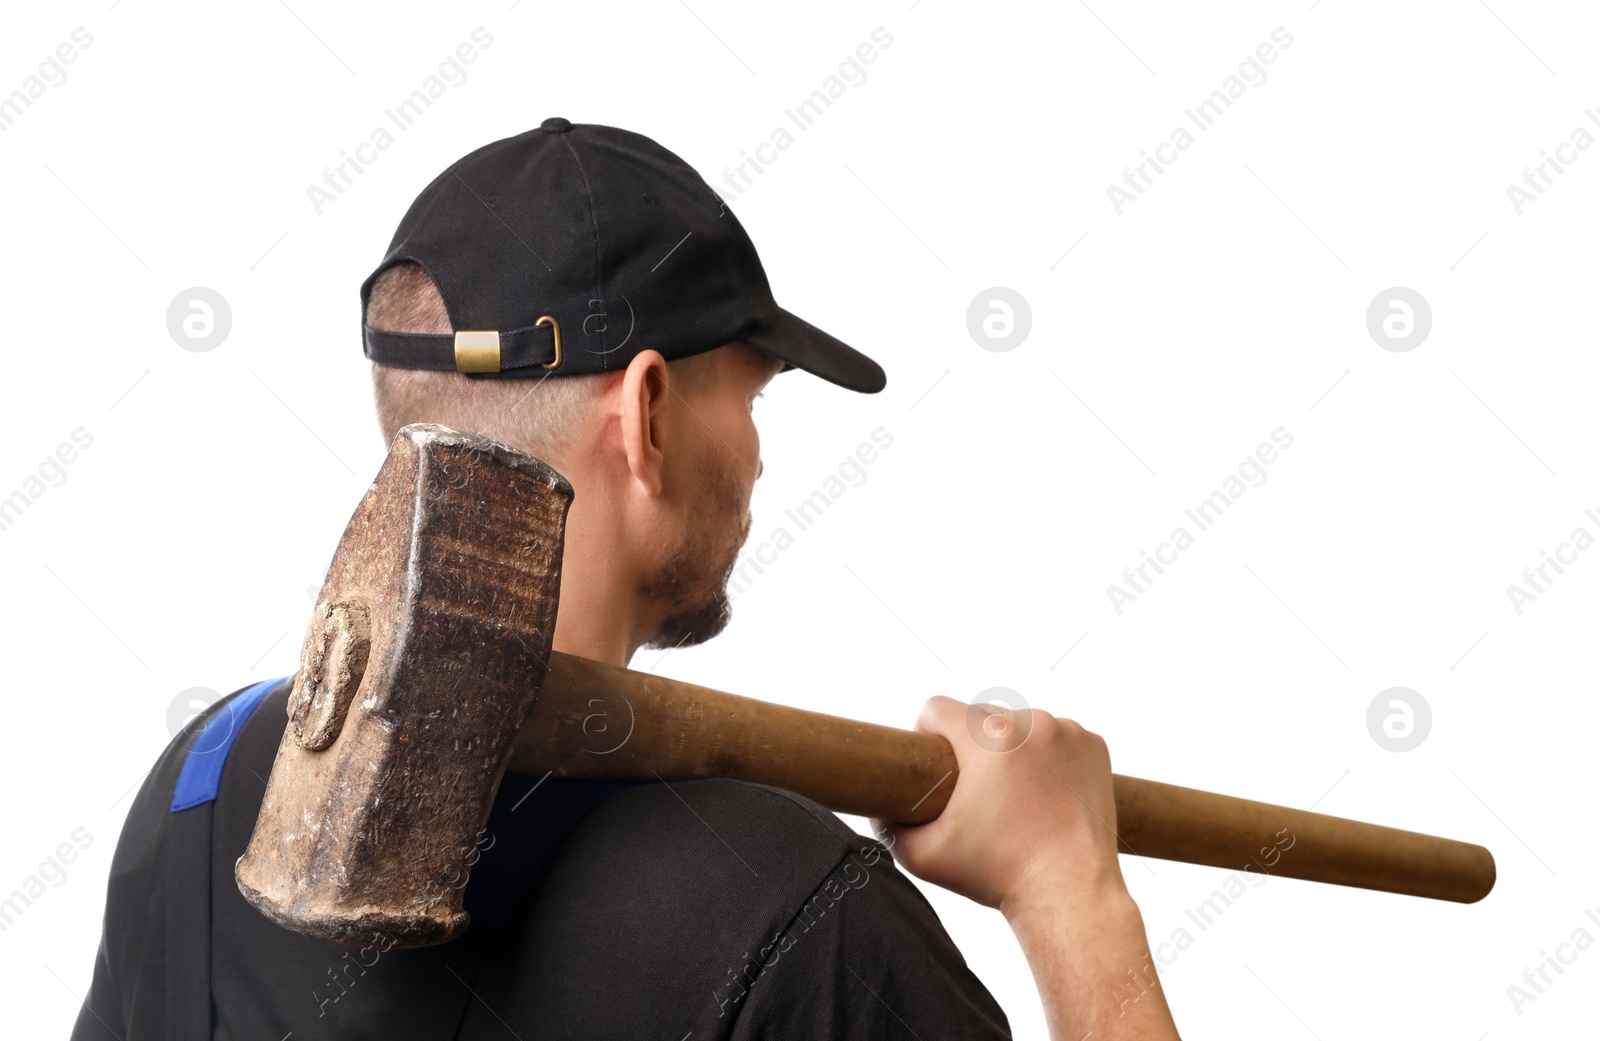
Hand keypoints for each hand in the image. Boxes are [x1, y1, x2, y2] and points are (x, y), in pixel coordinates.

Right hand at [872, 695, 1126, 916]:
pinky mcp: (1093, 746)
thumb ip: (889, 827)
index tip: (935, 764)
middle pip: (980, 718)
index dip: (926, 734)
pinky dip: (1048, 757)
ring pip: (1020, 726)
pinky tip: (1044, 793)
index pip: (937, 708)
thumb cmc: (999, 874)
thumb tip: (877, 811)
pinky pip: (1056, 738)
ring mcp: (1068, 732)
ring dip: (1011, 750)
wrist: (1070, 893)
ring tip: (1013, 796)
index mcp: (988, 738)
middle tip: (976, 793)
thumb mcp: (924, 855)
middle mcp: (1031, 723)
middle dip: (971, 748)